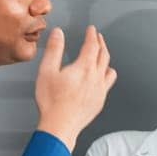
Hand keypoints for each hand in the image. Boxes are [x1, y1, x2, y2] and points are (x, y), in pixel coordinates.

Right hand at [34, 25, 116, 150]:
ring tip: (102, 56)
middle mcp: (96, 78)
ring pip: (110, 70)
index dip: (92, 35)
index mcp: (84, 68)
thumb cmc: (52, 102)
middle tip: (98, 38)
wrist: (60, 126)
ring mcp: (100, 91)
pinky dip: (106, 75)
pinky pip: (108, 84)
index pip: (92, 46)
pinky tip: (101, 78)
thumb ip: (54, 49)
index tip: (92, 29)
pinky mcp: (100, 101)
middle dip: (101, 44)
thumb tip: (58, 34)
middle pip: (104, 55)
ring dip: (106, 59)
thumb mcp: (46, 71)